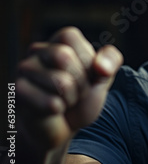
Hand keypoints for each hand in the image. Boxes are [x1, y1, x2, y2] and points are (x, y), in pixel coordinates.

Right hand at [16, 27, 122, 150]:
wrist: (65, 126)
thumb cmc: (83, 97)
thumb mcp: (104, 77)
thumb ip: (111, 61)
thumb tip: (101, 66)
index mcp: (61, 40)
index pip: (71, 36)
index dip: (86, 60)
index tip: (87, 74)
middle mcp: (38, 50)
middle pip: (64, 57)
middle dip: (80, 81)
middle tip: (76, 91)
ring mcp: (25, 70)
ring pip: (60, 82)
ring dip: (71, 98)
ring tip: (64, 100)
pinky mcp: (19, 92)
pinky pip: (51, 103)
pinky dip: (58, 110)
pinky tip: (53, 110)